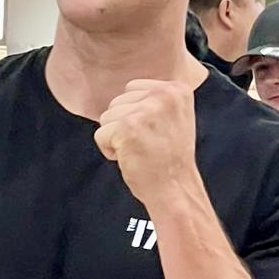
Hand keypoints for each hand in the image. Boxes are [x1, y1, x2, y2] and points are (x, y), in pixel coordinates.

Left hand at [94, 80, 197, 202]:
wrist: (175, 189)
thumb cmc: (169, 157)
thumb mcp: (172, 116)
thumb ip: (152, 99)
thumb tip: (125, 89)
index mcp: (177, 89)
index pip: (132, 89)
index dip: (135, 114)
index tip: (156, 132)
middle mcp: (163, 95)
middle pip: (117, 102)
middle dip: (124, 125)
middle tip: (149, 144)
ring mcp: (146, 111)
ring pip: (106, 117)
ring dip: (116, 138)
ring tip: (141, 150)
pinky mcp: (128, 127)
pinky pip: (100, 134)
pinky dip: (110, 150)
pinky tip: (132, 158)